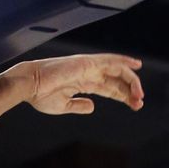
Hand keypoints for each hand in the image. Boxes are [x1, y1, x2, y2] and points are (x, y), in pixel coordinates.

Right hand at [9, 54, 143, 114]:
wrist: (29, 86)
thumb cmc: (40, 95)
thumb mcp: (63, 105)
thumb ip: (78, 106)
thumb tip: (92, 107)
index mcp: (83, 83)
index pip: (110, 88)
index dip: (124, 96)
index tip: (136, 105)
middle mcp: (88, 73)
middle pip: (116, 81)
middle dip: (130, 92)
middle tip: (139, 103)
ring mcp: (88, 66)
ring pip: (116, 70)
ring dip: (130, 81)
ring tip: (139, 94)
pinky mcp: (86, 62)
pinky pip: (110, 60)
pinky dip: (124, 60)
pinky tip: (136, 66)